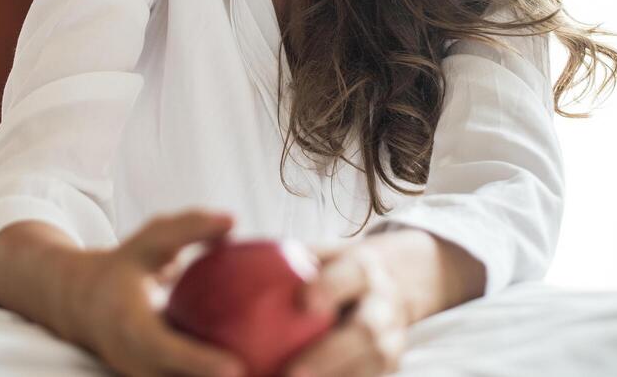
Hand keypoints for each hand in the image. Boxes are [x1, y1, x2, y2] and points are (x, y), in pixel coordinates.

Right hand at [66, 209, 247, 376]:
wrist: (83, 304)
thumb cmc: (123, 267)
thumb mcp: (150, 241)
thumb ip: (188, 229)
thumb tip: (233, 221)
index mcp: (131, 328)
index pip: (167, 352)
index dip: (199, 363)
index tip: (236, 367)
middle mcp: (136, 363)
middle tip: (265, 376)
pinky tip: (257, 373)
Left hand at [281, 239, 409, 376]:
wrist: (394, 286)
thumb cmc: (336, 270)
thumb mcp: (319, 255)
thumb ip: (283, 258)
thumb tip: (221, 251)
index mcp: (363, 270)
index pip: (350, 275)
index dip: (329, 288)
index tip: (302, 302)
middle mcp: (383, 307)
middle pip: (364, 333)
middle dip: (329, 356)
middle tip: (292, 374)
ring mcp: (391, 342)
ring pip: (370, 365)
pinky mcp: (388, 366)